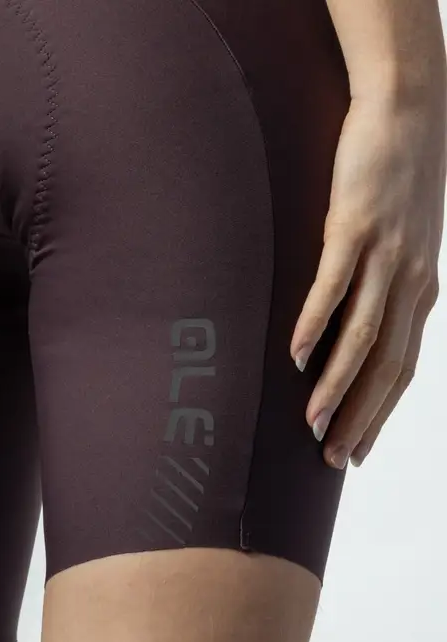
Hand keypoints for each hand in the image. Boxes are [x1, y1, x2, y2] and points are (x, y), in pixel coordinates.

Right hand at [290, 93, 444, 468]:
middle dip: (360, 417)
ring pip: (364, 335)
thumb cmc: (397, 177)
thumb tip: (344, 322)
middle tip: (333, 457)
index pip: (402, 367)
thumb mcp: (400, 240)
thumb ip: (380, 283)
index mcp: (419, 289)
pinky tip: (297, 355)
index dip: (380, 414)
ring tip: (312, 421)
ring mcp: (384, 254)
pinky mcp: (356, 226)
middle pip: (386, 364)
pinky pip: (335, 285)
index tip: (356, 449)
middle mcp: (409, 280)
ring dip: (338, 385)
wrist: (408, 108)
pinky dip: (316, 324)